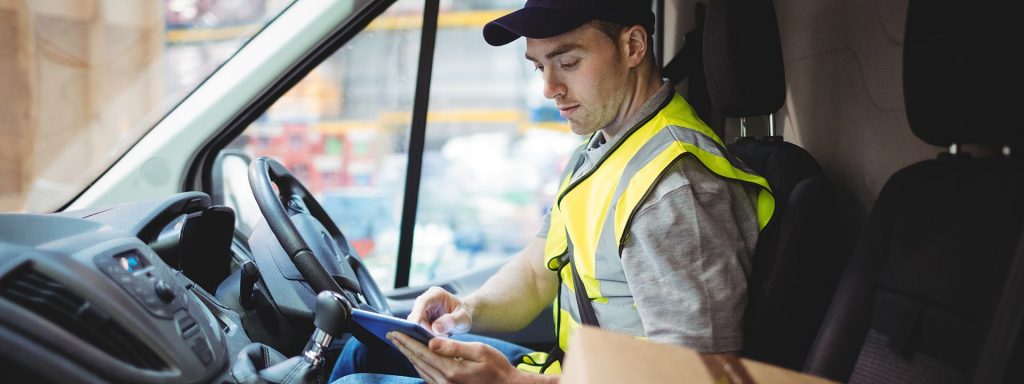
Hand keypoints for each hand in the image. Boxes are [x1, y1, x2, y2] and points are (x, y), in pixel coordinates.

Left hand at [388, 331, 522, 383]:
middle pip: (418, 361)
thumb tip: (431, 342)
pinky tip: (416, 358)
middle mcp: (445, 382)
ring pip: (420, 370)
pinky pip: (427, 377)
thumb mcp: (479, 350)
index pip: (423, 352)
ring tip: (400, 344)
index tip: (395, 331)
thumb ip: (453, 346)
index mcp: (452, 370)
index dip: (407, 341)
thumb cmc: (497, 367)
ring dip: (409, 356)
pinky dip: (419, 365)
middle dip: (403, 347)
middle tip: (391, 335)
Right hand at [407, 286, 471, 335]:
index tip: (415, 327)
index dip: (417, 314)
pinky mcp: (419, 321)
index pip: (422, 302)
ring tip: (438, 340)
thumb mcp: (463, 318)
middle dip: (421, 330)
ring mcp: (420, 311)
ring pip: (413, 325)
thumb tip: (435, 328)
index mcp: (436, 294)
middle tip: (435, 341)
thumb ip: (452, 321)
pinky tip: (434, 342)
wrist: (461, 319)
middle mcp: (425, 301)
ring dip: (423, 335)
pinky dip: (423, 337)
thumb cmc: (463, 315)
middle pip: (415, 315)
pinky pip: (416, 330)